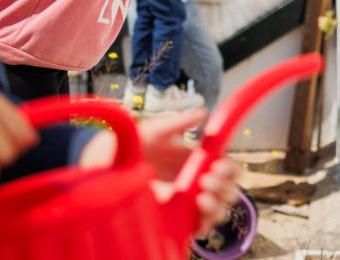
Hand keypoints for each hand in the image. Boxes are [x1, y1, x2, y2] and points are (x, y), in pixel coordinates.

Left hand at [79, 108, 241, 236]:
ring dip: (217, 204)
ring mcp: (187, 202)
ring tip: (201, 196)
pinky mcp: (176, 219)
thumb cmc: (136, 144)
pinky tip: (195, 209)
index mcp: (198, 161)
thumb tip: (203, 113)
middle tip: (207, 179)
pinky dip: (205, 221)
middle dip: (225, 186)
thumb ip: (179, 122)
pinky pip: (200, 226)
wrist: (109, 162)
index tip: (219, 164)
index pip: (226, 169)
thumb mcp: (157, 130)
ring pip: (218, 210)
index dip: (230, 168)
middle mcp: (197, 183)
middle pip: (227, 191)